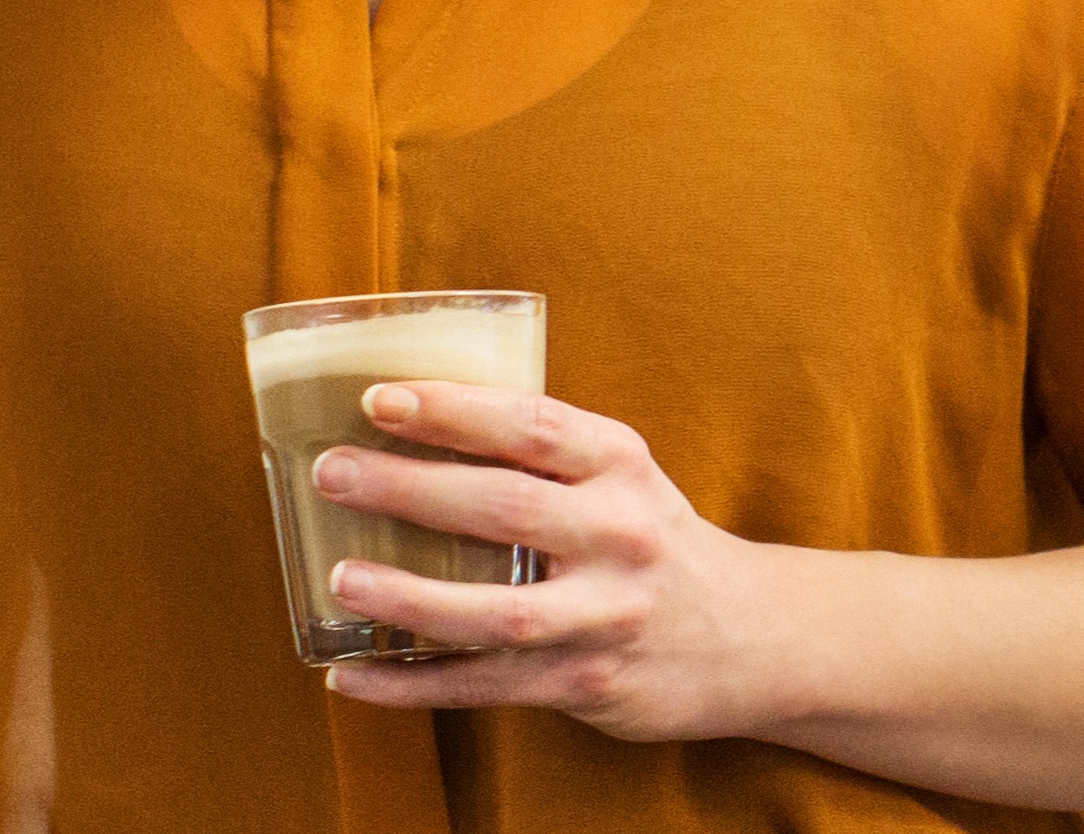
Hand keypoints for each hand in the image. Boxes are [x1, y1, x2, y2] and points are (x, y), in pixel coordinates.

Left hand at [309, 379, 788, 739]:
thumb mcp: (622, 480)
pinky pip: (485, 685)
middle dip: (410, 488)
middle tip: (332, 473)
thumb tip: (406, 428)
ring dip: (409, 597)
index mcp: (623, 468)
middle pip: (504, 509)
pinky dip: (410, 683)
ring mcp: (605, 615)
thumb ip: (542, 458)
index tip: (378, 398)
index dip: (453, 409)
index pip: (533, 426)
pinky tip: (349, 674)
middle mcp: (620, 536)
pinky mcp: (586, 681)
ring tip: (340, 578)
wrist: (751, 636)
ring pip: (496, 611)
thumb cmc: (654, 543)